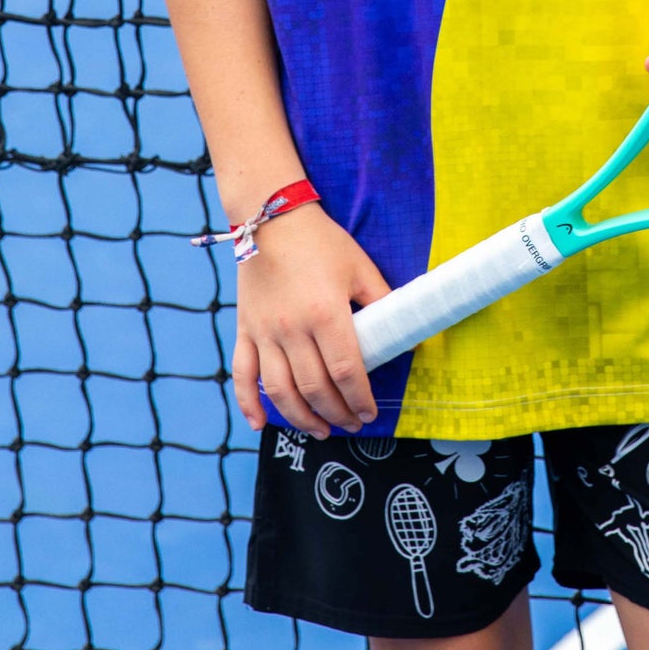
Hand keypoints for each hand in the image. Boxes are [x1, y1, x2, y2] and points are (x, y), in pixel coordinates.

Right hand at [230, 203, 390, 436]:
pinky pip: (243, 374)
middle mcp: (292, 328)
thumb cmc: (321, 241)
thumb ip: (382, 300)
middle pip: (315, 388)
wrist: (272, 218)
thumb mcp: (359, 267)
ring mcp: (264, 332)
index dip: (359, 399)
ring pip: (281, 392)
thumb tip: (406, 329)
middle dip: (337, 414)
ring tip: (320, 431)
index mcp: (325, 313)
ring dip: (301, 419)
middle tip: (351, 425)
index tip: (370, 412)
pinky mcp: (245, 330)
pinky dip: (249, 404)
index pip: (345, 372)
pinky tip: (261, 425)